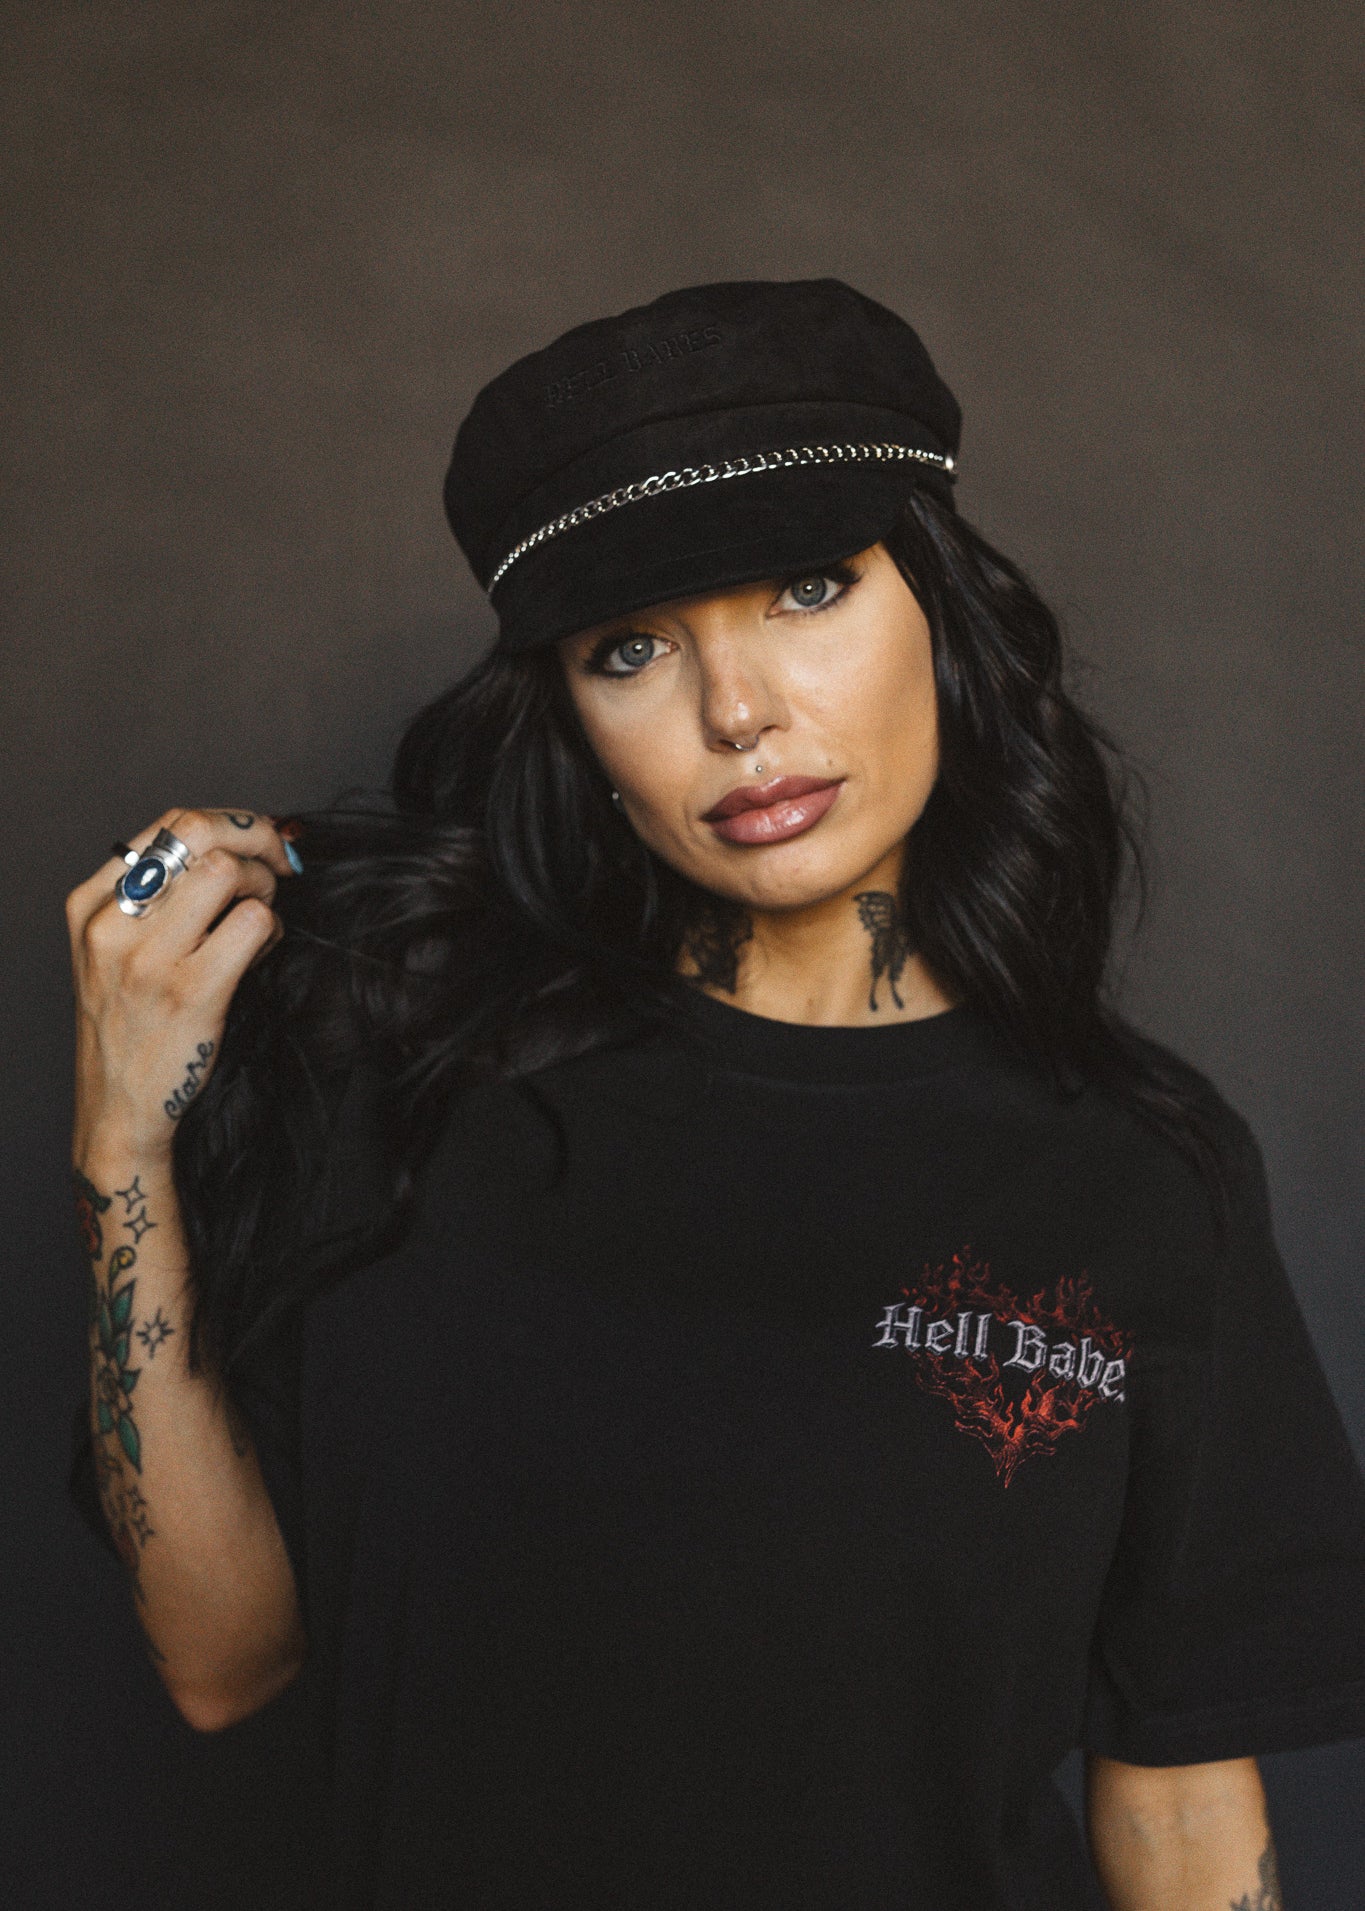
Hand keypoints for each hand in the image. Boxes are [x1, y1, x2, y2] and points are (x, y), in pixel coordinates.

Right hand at [66, 808, 299, 1163]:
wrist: (118, 1108)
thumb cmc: (133, 1022)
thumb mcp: (120, 951)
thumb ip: (164, 895)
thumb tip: (245, 838)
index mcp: (90, 904)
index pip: (170, 824)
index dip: (232, 823)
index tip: (261, 841)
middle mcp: (111, 925)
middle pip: (198, 831)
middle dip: (256, 836)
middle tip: (283, 862)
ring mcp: (149, 959)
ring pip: (229, 871)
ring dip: (264, 886)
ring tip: (259, 918)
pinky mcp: (192, 992)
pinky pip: (253, 923)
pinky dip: (271, 929)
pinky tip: (258, 952)